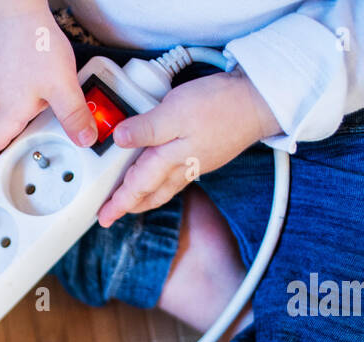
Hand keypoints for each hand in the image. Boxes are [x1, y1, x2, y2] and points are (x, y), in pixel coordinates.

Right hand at [0, 2, 97, 163]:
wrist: (12, 8)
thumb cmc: (33, 43)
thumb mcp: (62, 84)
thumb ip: (74, 115)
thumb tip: (86, 138)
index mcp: (4, 115)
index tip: (4, 160)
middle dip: (15, 128)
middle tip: (37, 119)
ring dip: (13, 105)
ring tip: (36, 89)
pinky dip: (9, 85)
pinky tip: (26, 71)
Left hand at [97, 67, 280, 226]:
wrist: (259, 102)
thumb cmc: (220, 105)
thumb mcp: (175, 111)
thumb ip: (146, 128)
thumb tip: (119, 139)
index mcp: (170, 160)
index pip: (137, 186)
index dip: (118, 202)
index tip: (103, 217)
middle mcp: (182, 167)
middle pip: (150, 194)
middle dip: (129, 205)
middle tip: (111, 215)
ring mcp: (195, 162)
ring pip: (164, 187)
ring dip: (145, 196)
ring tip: (130, 201)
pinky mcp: (205, 153)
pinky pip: (177, 176)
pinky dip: (162, 181)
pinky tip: (160, 175)